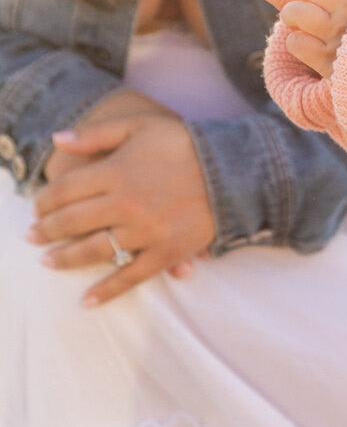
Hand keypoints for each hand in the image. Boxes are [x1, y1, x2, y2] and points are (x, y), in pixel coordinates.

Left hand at [29, 92, 215, 306]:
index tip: (36, 207)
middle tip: (32, 236)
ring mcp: (146, 231)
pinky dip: (107, 290)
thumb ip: (94, 134)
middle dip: (45, 231)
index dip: (43, 201)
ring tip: (48, 262)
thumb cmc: (183, 143)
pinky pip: (130, 276)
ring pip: (93, 251)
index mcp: (117, 171)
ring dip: (65, 259)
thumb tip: (56, 139)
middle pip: (72, 222)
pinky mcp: (166, 252)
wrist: (234, 168)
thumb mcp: (139, 126)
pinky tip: (86, 300)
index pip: (64, 191)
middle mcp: (126, 203)